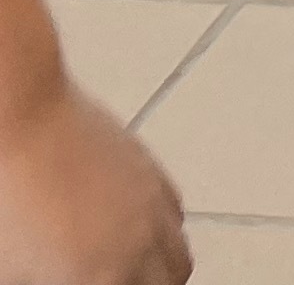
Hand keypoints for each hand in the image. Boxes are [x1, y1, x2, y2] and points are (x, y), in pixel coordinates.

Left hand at [0, 75, 187, 284]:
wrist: (19, 121)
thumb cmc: (4, 199)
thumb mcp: (10, 268)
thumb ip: (41, 279)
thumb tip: (57, 275)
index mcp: (103, 275)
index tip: (98, 283)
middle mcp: (141, 241)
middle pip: (173, 280)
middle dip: (151, 284)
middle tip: (115, 281)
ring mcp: (151, 202)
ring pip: (180, 250)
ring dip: (161, 265)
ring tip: (128, 267)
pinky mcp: (150, 169)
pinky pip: (174, 212)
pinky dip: (161, 230)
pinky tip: (127, 228)